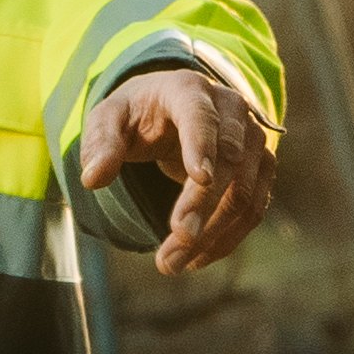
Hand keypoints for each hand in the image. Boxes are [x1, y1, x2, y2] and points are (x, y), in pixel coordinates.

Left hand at [74, 66, 278, 275]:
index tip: (200, 180)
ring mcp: (252, 139)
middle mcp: (231, 109)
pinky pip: (253, 208)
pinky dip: (227, 238)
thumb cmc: (138, 114)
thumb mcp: (109, 119)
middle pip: (230, 160)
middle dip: (204, 205)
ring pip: (245, 191)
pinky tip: (196, 259)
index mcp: (189, 90)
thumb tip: (92, 179)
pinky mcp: (261, 167)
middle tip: (177, 239)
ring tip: (174, 263)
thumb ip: (100, 144)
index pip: (201, 117)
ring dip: (214, 232)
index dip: (202, 147)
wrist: (173, 108)